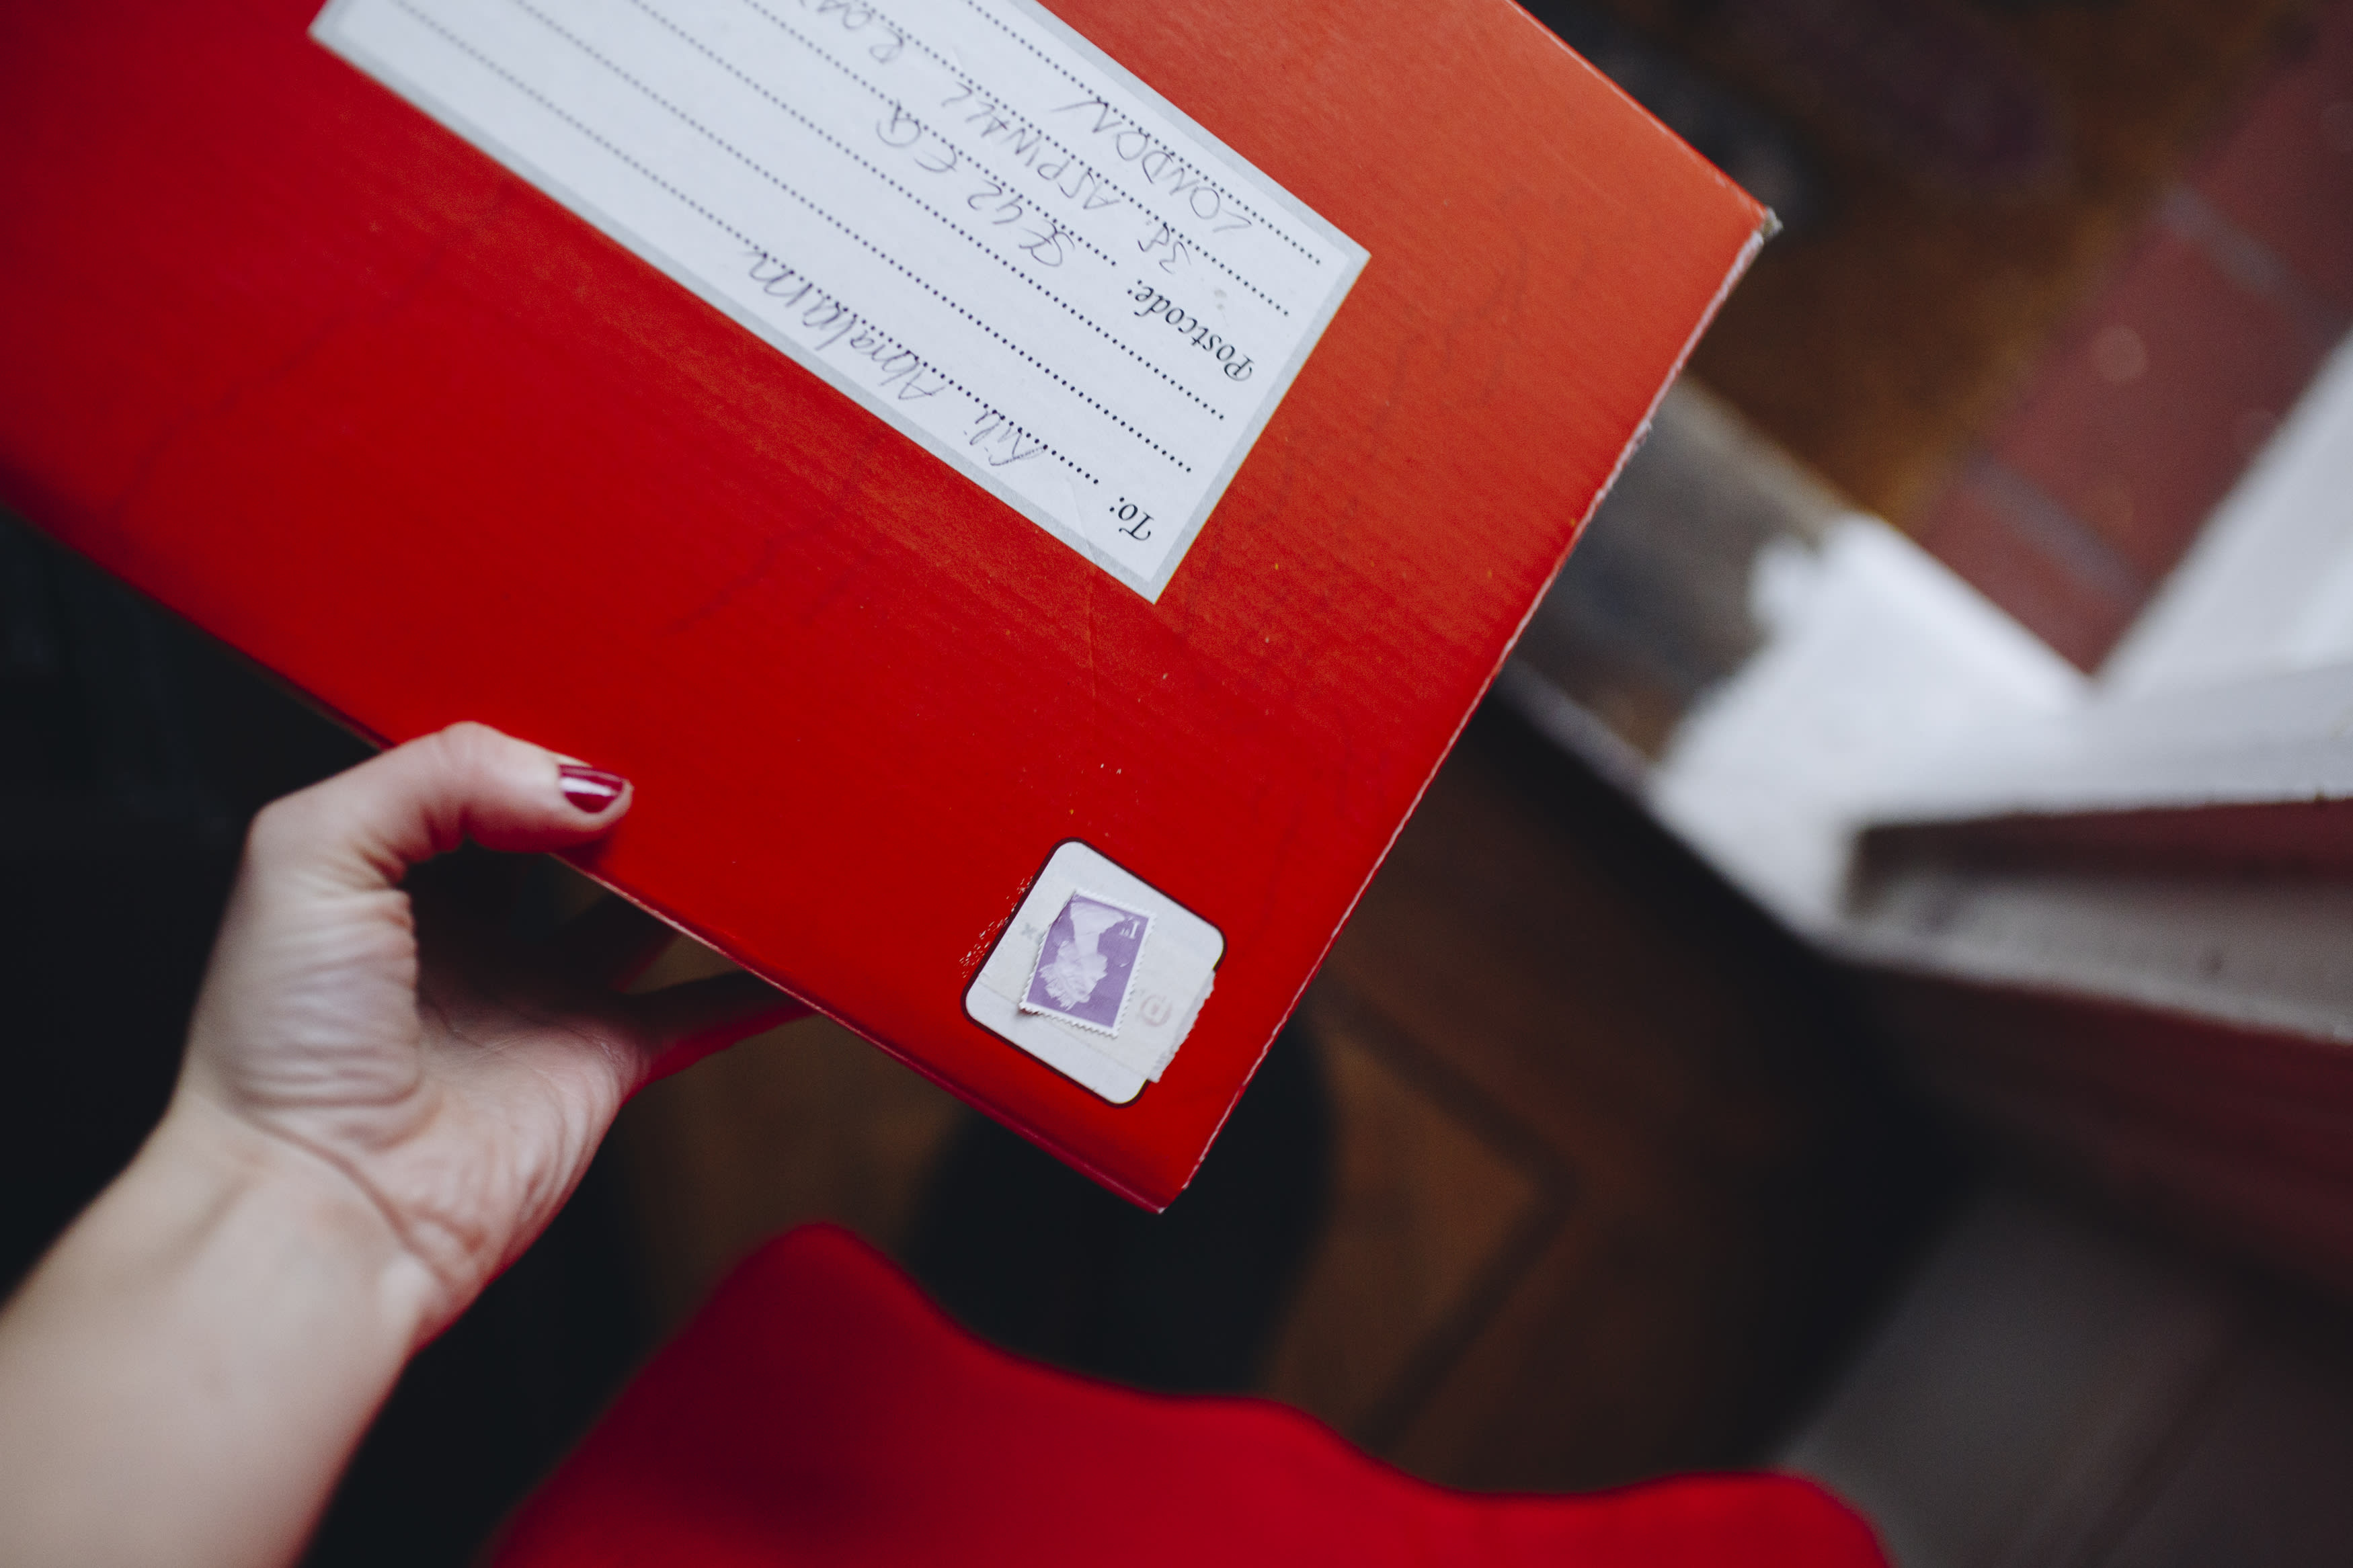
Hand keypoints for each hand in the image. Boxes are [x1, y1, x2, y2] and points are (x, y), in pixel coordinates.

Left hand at [176, 720, 801, 1337]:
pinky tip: (802, 948)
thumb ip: (445, 777)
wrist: (319, 1208)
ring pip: (645, 912)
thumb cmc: (278, 1047)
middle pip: (569, 836)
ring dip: (696, 871)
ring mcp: (540, 1000)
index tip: (598, 697)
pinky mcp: (602, 1063)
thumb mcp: (314, 850)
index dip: (531, 737)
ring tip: (751, 812)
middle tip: (686, 737)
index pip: (475, 776)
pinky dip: (760, 984)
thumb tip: (589, 789)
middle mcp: (467, 936)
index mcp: (384, 877)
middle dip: (622, 789)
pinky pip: (701, 1010)